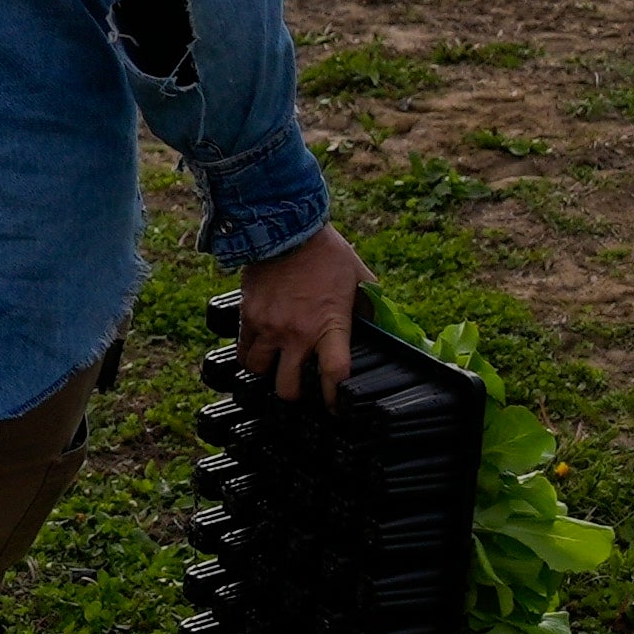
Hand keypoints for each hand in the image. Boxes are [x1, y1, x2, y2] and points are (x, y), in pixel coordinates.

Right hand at [236, 223, 367, 402]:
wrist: (285, 227)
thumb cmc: (327, 253)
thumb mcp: (361, 279)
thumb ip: (372, 307)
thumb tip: (389, 327)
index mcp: (330, 325)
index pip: (334, 375)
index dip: (335, 398)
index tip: (336, 406)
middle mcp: (297, 332)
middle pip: (289, 387)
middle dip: (296, 395)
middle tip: (300, 389)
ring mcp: (269, 326)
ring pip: (260, 372)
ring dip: (269, 374)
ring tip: (276, 368)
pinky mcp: (248, 316)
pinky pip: (243, 350)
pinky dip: (250, 355)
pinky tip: (258, 351)